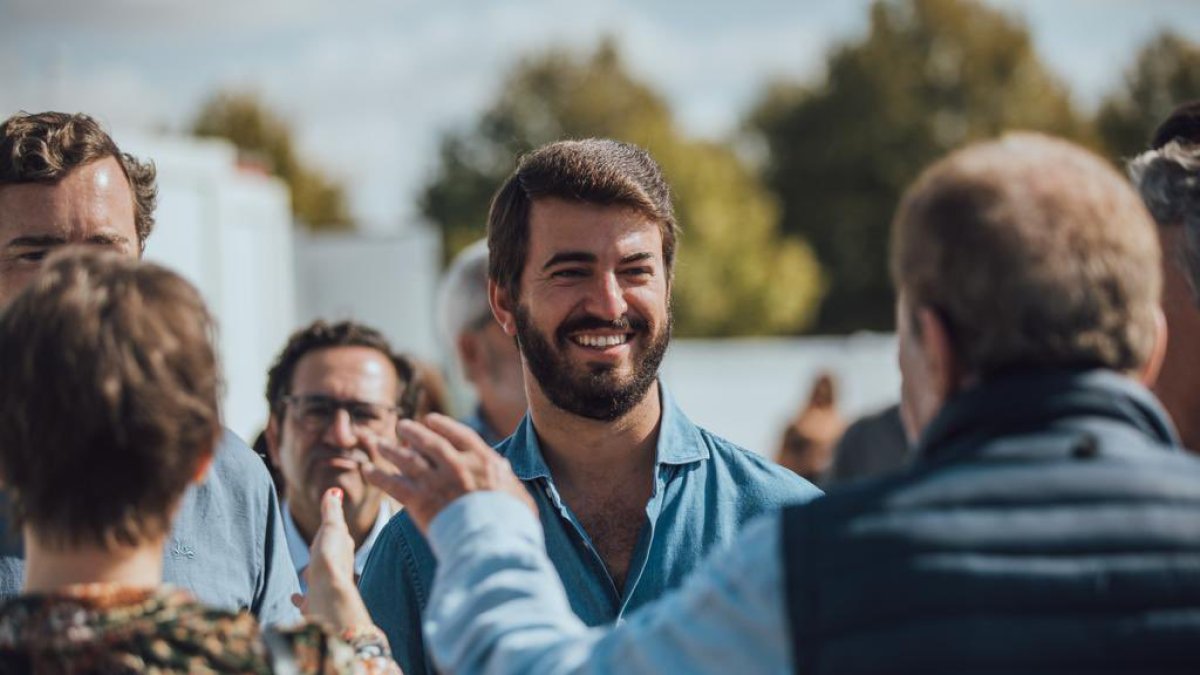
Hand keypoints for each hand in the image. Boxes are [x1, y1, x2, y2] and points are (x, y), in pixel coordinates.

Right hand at [299, 487, 372, 629]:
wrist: (327, 592)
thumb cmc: (330, 558)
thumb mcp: (332, 527)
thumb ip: (331, 511)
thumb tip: (335, 491)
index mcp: (341, 550)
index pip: (337, 537)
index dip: (332, 532)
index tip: (328, 527)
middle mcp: (337, 569)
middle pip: (329, 558)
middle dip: (321, 554)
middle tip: (316, 550)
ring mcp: (326, 586)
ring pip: (318, 578)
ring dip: (312, 574)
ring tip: (306, 574)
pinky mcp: (315, 603)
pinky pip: (307, 600)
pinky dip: (301, 598)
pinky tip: (295, 597)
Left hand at [362, 413, 535, 533]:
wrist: (493, 540)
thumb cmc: (512, 522)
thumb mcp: (518, 495)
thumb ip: (507, 480)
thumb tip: (506, 473)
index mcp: (481, 460)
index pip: (458, 434)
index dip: (442, 425)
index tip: (430, 420)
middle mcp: (455, 465)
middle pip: (428, 441)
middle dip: (413, 432)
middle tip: (401, 426)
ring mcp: (435, 481)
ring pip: (407, 459)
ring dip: (391, 450)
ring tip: (379, 444)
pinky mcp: (419, 501)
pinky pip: (393, 484)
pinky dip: (378, 476)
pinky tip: (366, 471)